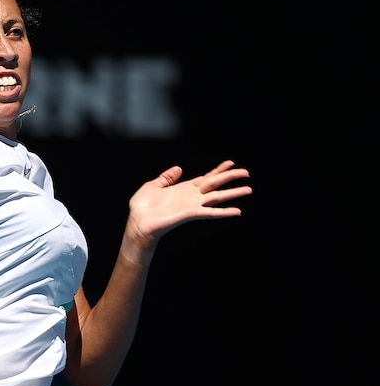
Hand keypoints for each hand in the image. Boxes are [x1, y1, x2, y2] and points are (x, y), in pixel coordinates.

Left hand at [125, 160, 252, 253]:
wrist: (137, 223)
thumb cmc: (142, 207)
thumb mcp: (153, 186)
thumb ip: (166, 177)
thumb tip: (178, 168)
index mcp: (184, 188)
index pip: (205, 178)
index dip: (218, 170)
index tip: (231, 163)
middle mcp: (191, 196)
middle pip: (215, 184)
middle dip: (230, 177)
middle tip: (246, 172)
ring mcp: (192, 205)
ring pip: (217, 197)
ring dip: (233, 193)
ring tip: (248, 189)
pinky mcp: (190, 213)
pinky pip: (210, 212)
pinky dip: (223, 212)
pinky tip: (237, 211)